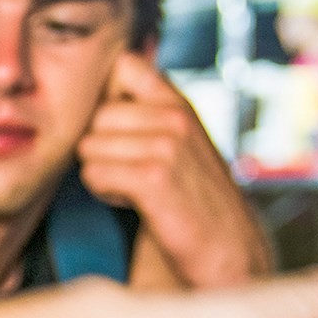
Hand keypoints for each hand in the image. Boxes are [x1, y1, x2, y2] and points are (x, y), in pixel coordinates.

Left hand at [79, 52, 271, 289]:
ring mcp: (169, 144)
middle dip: (100, 147)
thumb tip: (105, 80)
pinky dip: (104, 193)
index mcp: (178, 103)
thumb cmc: (191, 200)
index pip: (122, 64)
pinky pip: (94, 173)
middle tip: (132, 174)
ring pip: (89, 146)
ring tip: (136, 190)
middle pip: (94, 114)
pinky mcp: (156, 177)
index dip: (105, 97)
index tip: (118, 130)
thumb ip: (146, 111)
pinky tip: (135, 203)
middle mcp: (176, 116)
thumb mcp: (176, 143)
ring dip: (102, 173)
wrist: (228, 252)